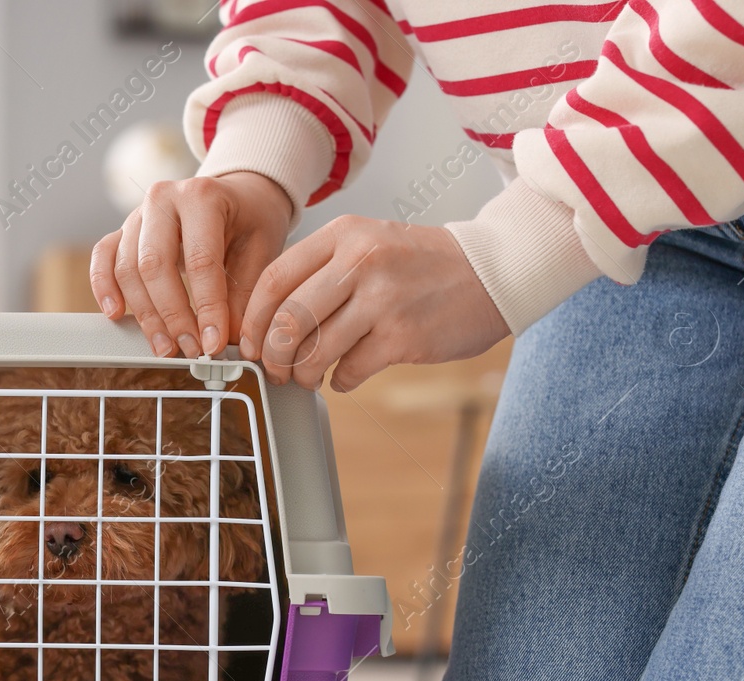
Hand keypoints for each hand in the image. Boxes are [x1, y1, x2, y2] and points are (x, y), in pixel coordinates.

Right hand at [91, 172, 291, 357]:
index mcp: (202, 196)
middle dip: (172, 315)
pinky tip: (115, 314)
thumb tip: (227, 341)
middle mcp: (163, 199)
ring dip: (145, 314)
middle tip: (190, 348)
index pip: (199, 260)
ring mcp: (138, 214)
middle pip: (154, 265)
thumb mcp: (261, 250)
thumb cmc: (249, 218)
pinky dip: (104, 287)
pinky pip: (103, 257)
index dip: (206, 308)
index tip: (213, 343)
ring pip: (127, 269)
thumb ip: (243, 295)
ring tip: (166, 345)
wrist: (236, 195)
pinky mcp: (123, 230)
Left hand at [239, 215, 508, 391]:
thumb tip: (269, 320)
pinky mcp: (403, 336)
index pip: (274, 279)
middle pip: (289, 320)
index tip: (249, 343)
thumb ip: (321, 270)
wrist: (494, 270)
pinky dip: (341, 381)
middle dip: (273, 356)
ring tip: (309, 377)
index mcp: (344, 235)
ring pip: (315, 351)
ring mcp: (383, 300)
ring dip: (304, 374)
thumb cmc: (423, 264)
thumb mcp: (369, 243)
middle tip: (276, 370)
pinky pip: (350, 371)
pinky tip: (346, 376)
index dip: (253, 320)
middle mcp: (361, 262)